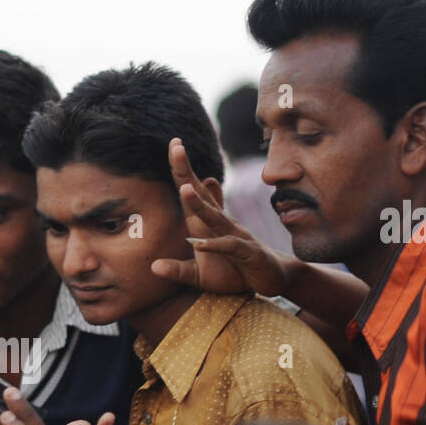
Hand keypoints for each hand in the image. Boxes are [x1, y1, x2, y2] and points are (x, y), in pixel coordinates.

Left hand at [150, 138, 290, 297]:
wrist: (271, 279)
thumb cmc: (235, 273)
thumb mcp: (199, 276)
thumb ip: (178, 270)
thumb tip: (153, 266)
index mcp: (208, 224)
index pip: (192, 193)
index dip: (181, 171)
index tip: (173, 144)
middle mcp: (221, 224)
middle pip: (201, 195)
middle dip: (187, 173)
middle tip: (176, 147)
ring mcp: (235, 236)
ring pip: (215, 218)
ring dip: (200, 205)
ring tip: (184, 190)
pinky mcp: (247, 253)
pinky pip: (229, 246)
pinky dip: (214, 245)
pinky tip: (199, 243)